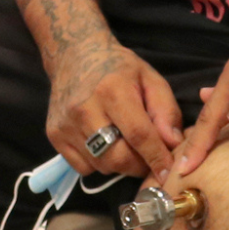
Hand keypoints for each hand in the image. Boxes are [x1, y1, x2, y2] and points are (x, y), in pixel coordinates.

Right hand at [45, 42, 184, 180]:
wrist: (75, 56)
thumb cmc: (118, 68)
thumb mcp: (151, 80)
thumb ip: (166, 111)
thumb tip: (174, 144)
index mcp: (112, 90)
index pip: (138, 135)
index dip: (156, 158)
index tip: (169, 173)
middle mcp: (85, 109)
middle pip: (117, 158)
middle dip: (139, 167)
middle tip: (149, 161)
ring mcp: (66, 124)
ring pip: (101, 166)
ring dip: (120, 165)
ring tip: (126, 146)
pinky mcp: (54, 135)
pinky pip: (83, 167)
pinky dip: (98, 163)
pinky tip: (103, 144)